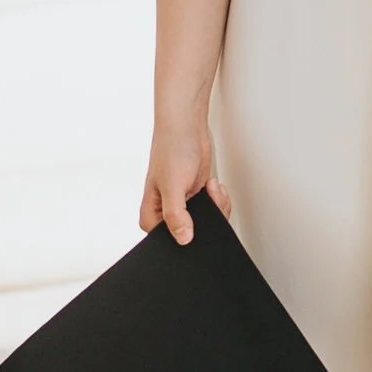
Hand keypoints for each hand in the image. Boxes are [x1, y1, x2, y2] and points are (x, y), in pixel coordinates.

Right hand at [140, 112, 230, 245]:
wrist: (186, 128)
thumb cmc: (171, 149)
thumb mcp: (172, 185)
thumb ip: (176, 215)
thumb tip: (183, 239)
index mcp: (152, 216)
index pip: (168, 243)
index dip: (186, 239)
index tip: (199, 225)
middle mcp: (166, 213)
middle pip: (190, 235)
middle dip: (207, 221)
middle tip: (210, 200)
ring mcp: (183, 206)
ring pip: (205, 224)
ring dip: (216, 207)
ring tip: (211, 188)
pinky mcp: (197, 199)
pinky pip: (213, 211)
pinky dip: (219, 200)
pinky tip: (214, 185)